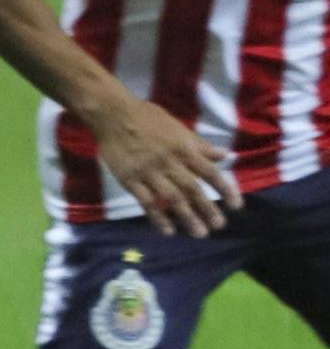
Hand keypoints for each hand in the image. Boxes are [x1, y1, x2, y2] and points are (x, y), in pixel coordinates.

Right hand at [78, 94, 242, 236]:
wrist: (112, 114)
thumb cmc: (147, 117)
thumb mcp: (178, 127)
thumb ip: (200, 145)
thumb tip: (225, 156)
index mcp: (183, 148)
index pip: (210, 172)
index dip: (225, 189)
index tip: (236, 206)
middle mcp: (169, 162)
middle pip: (192, 189)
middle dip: (208, 209)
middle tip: (219, 226)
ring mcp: (148, 172)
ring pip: (171, 198)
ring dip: (187, 217)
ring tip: (199, 233)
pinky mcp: (130, 179)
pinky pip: (146, 201)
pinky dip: (157, 217)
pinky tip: (167, 230)